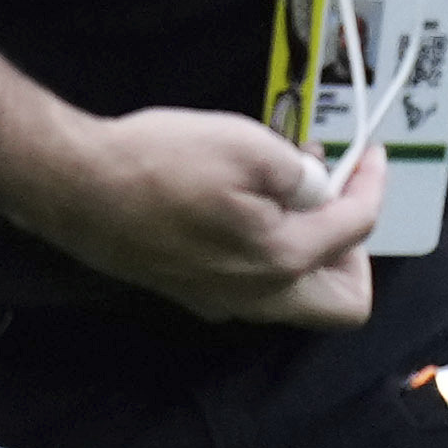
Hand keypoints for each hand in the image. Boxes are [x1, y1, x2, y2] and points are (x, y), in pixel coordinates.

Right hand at [23, 104, 381, 326]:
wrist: (74, 185)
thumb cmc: (159, 161)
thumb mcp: (245, 144)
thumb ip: (299, 173)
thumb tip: (318, 187)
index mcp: (282, 259)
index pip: (357, 230)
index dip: (372, 185)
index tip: (367, 153)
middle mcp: (257, 296)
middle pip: (344, 303)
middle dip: (355, 251)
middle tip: (334, 199)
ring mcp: (220, 302)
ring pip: (297, 300)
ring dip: (310, 253)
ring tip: (289, 197)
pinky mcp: (189, 294)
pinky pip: (254, 291)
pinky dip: (268, 257)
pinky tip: (244, 211)